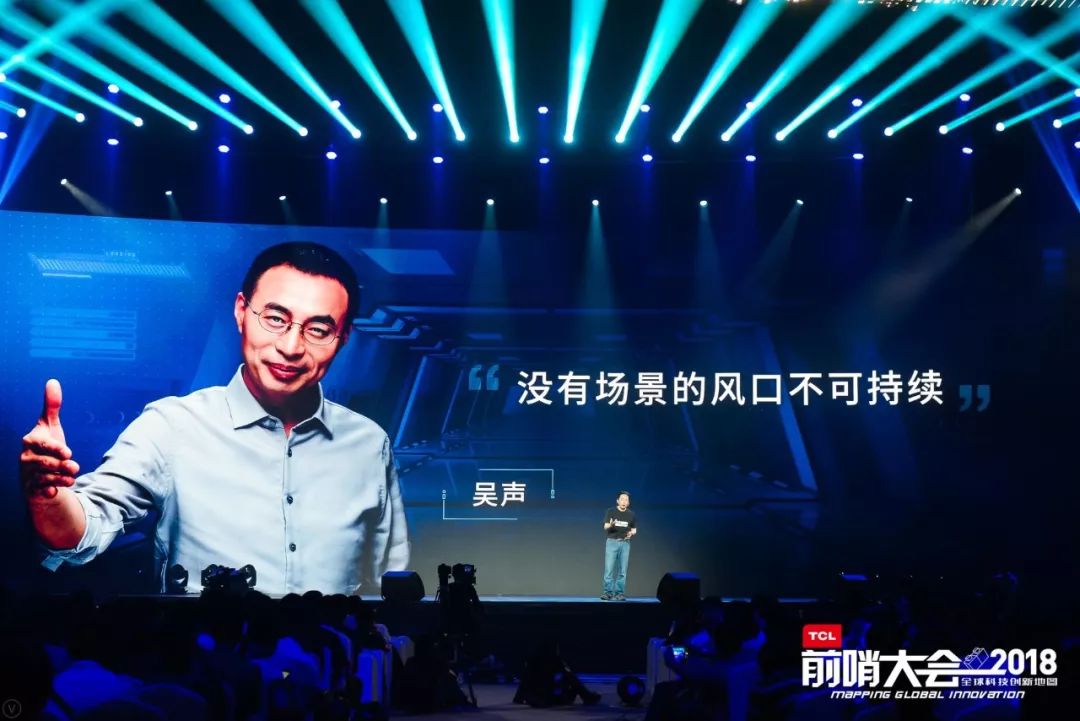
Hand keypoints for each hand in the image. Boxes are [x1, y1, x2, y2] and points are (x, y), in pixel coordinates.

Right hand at [20, 380, 79, 500]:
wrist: (40, 470)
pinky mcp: (32, 488)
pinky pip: (41, 491)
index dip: (56, 449)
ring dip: (62, 479)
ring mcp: (28, 474)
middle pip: (46, 463)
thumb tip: (52, 381)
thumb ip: (52, 406)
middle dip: (63, 466)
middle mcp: (26, 458)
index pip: (43, 445)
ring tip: (72, 477)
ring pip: (46, 478)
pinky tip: (55, 492)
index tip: (69, 453)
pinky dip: (50, 492)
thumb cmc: (47, 446)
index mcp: (31, 441)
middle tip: (75, 467)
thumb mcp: (51, 425)